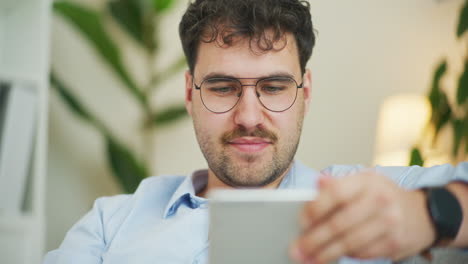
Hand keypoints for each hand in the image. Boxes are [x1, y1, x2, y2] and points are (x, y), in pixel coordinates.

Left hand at [289, 172, 435, 263]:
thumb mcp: (363, 182)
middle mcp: (380, 200)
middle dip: (315, 239)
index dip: (316, 208)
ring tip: (309, 259)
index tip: (301, 221)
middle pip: (340, 223)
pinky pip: (363, 253)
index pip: (336, 193)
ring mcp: (390, 222)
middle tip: (297, 249)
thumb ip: (338, 184)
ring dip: (326, 254)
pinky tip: (331, 256)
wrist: (422, 213)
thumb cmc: (382, 196)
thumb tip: (317, 182)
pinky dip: (345, 256)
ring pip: (350, 242)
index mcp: (367, 181)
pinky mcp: (395, 242)